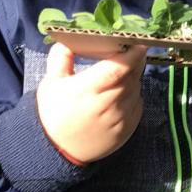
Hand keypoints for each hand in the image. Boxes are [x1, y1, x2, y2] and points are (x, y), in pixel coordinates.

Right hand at [36, 41, 146, 163]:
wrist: (59, 151)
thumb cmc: (54, 113)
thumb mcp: (51, 82)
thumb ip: (61, 58)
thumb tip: (71, 40)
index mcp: (88, 89)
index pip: (118, 68)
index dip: (132, 54)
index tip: (139, 42)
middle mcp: (108, 104)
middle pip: (131, 75)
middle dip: (134, 61)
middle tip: (130, 51)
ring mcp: (120, 118)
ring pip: (136, 88)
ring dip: (133, 77)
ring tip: (119, 75)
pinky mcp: (128, 129)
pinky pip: (138, 103)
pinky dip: (133, 94)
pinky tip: (119, 94)